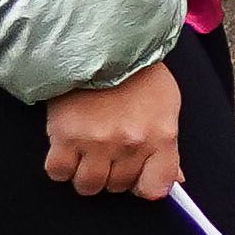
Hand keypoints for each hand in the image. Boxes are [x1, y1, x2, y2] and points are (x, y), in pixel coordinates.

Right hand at [42, 60, 181, 197]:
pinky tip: (67, 151)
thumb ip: (168, 146)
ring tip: (87, 155)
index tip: (137, 177)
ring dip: (86, 176)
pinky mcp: (65, 136)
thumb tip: (177, 180)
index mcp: (161, 137)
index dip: (144, 186)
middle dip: (113, 175)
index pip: (156, 188)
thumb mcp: (167, 106)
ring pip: (88, 186)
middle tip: (108, 155)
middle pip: (118, 186)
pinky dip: (60, 167)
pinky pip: (58, 172)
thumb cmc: (139, 75)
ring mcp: (97, 142)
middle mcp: (131, 144)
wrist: (103, 45)